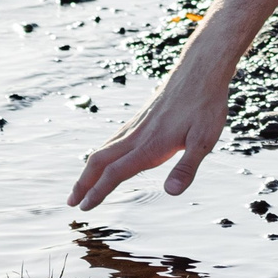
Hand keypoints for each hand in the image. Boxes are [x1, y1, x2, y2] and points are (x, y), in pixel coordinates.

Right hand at [67, 0, 277, 210]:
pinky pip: (113, 139)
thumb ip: (187, 168)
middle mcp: (137, 135)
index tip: (85, 208)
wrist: (201, 69)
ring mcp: (137, 124)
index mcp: (150, 145)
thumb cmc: (206, 104)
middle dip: (84, 183)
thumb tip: (171, 193)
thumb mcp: (204, 140)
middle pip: (100, 161)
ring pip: (104, 149)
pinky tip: (105, 159)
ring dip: (89, 170)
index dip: (99, 191)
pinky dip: (101, 155)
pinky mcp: (141, 117)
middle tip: (71, 203)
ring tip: (81, 187)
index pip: (116, 173)